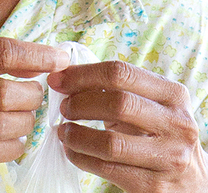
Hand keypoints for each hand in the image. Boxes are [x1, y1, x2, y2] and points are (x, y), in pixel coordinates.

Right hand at [0, 33, 69, 167]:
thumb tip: (39, 61)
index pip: (1, 50)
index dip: (37, 56)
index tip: (60, 59)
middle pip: (2, 93)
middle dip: (31, 95)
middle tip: (36, 94)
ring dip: (24, 122)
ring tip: (25, 115)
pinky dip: (11, 147)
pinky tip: (14, 138)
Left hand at [47, 61, 207, 191]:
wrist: (194, 184)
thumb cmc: (160, 136)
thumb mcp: (151, 107)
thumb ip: (120, 90)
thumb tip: (68, 76)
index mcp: (173, 94)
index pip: (121, 73)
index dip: (84, 74)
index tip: (59, 79)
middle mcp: (177, 123)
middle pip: (117, 102)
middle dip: (80, 103)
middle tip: (62, 107)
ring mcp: (169, 157)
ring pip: (111, 142)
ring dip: (77, 135)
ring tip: (63, 131)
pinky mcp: (155, 187)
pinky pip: (109, 169)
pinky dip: (82, 158)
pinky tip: (72, 152)